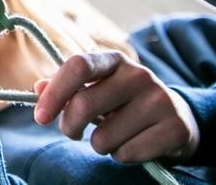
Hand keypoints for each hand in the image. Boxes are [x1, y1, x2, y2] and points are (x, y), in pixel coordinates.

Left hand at [33, 51, 200, 163]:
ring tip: (115, 135)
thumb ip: (67, 88)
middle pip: (84, 104)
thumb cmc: (124, 103)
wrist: (177, 118)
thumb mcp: (97, 89)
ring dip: (100, 144)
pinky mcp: (175, 128)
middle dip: (69, 127)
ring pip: (104, 137)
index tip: (40, 116)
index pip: (78, 66)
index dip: (55, 92)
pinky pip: (127, 153)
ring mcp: (160, 100)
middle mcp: (139, 74)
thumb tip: (38, 89)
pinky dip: (122, 156)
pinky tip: (134, 144)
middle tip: (72, 132)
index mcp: (115, 60)